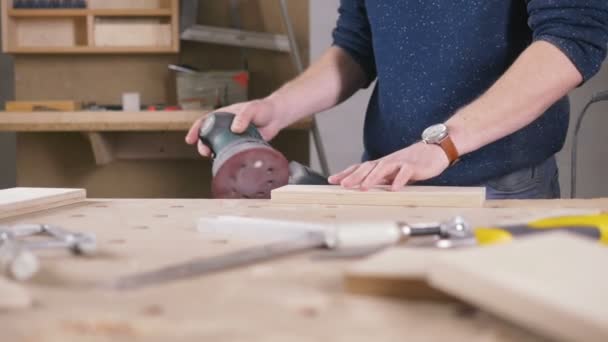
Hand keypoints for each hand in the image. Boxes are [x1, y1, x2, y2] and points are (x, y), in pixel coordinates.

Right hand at [185, 99, 284, 156]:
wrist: (276, 117)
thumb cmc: (263, 109)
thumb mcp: (252, 109)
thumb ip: (243, 117)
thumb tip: (235, 128)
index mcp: (224, 116)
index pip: (205, 121)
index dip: (196, 130)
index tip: (190, 139)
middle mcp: (226, 127)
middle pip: (208, 137)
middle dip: (203, 145)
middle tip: (205, 151)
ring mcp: (233, 137)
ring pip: (218, 146)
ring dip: (213, 153)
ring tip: (213, 157)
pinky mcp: (241, 146)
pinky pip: (231, 153)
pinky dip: (226, 158)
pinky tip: (225, 162)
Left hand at [328, 142, 449, 190]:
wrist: (435, 149)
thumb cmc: (413, 163)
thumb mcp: (392, 172)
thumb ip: (380, 179)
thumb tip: (363, 188)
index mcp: (381, 164)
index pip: (359, 167)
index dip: (345, 173)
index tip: (332, 180)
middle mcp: (387, 161)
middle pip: (367, 167)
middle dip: (354, 176)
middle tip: (342, 185)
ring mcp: (400, 162)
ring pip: (383, 168)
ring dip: (372, 178)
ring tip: (363, 187)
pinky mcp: (414, 166)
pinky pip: (405, 173)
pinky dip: (399, 180)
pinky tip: (394, 189)